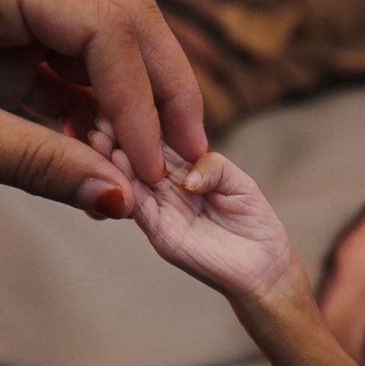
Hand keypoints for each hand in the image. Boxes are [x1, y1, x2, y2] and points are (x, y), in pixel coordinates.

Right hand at [88, 122, 293, 300]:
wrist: (263, 267)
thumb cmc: (254, 221)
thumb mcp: (240, 182)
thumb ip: (214, 168)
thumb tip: (186, 178)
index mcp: (183, 167)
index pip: (154, 138)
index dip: (139, 120)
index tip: (121, 98)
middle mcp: (164, 186)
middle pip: (133, 156)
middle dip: (115, 135)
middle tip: (100, 116)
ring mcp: (159, 209)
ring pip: (127, 180)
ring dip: (112, 160)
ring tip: (100, 136)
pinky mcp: (160, 233)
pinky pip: (137, 209)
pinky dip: (125, 190)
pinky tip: (116, 169)